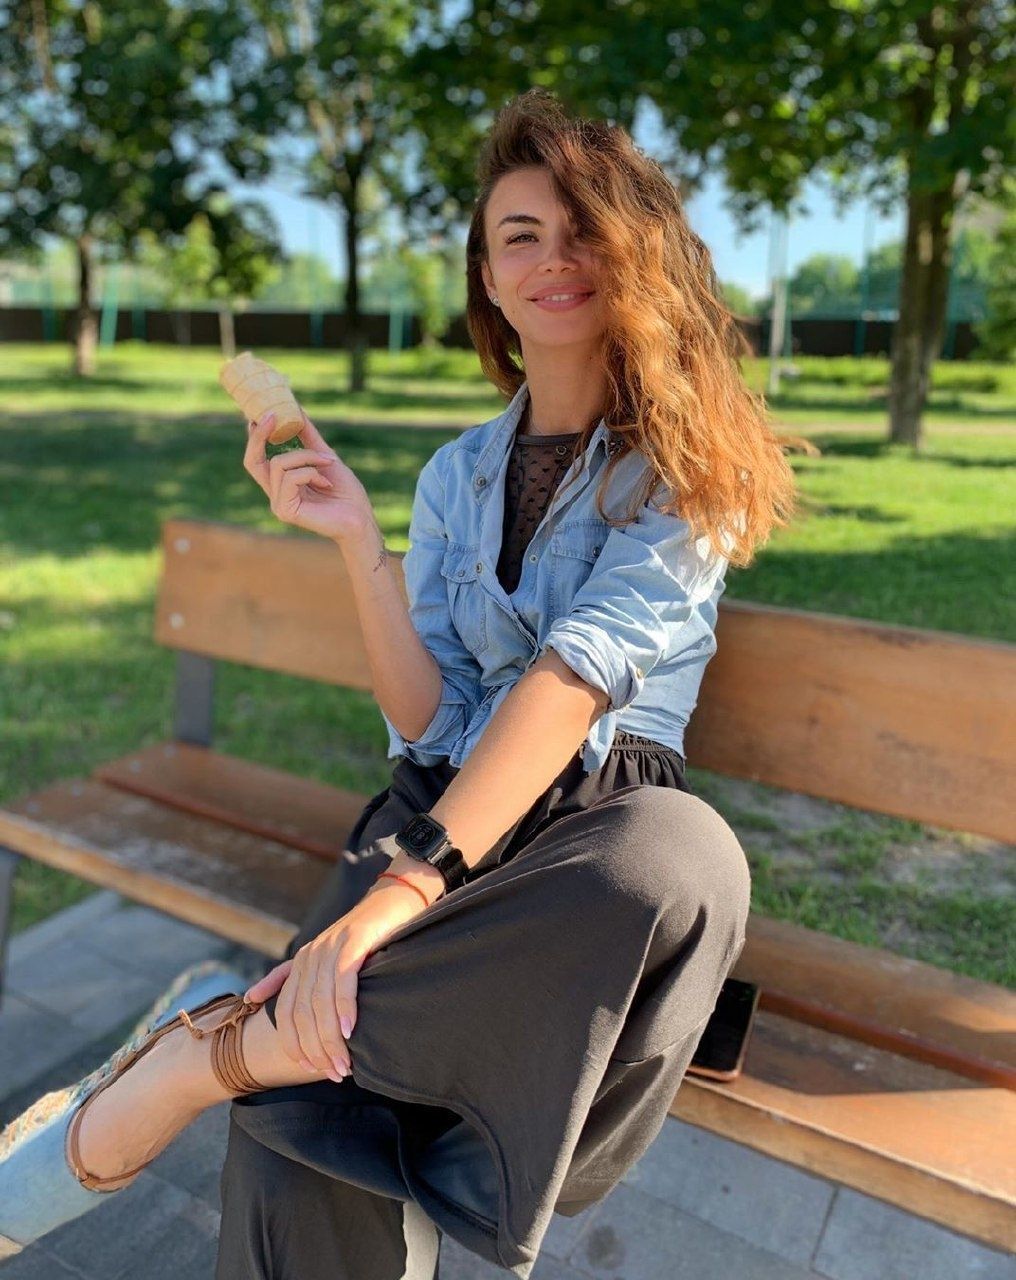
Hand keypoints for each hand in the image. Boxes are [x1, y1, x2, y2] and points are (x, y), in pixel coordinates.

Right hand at [243, 407, 375, 543]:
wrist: (360, 519)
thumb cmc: (346, 493)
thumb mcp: (325, 457)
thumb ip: (308, 437)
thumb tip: (297, 409)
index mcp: (281, 483)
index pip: (257, 459)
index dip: (254, 437)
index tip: (260, 413)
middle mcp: (275, 494)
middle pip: (252, 461)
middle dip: (259, 436)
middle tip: (272, 414)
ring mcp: (278, 503)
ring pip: (279, 463)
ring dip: (308, 457)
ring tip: (328, 465)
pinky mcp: (285, 510)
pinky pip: (290, 477)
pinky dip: (311, 472)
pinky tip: (326, 483)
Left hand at [243, 868, 439, 1079]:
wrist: (394, 900)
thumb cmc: (364, 937)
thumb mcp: (324, 957)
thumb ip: (289, 976)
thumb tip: (251, 997)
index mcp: (301, 962)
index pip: (286, 1012)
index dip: (294, 1043)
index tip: (309, 1068)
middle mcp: (311, 955)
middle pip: (302, 1013)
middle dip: (316, 1049)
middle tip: (333, 1073)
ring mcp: (331, 947)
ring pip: (320, 1003)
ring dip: (331, 1039)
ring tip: (343, 1065)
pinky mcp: (354, 942)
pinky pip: (342, 981)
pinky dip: (345, 1009)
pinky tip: (351, 1031)